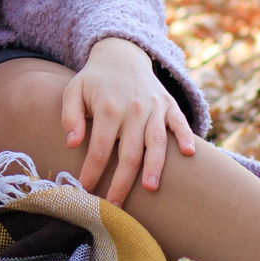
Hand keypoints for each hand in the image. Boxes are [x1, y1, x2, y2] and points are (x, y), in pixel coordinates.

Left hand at [60, 39, 198, 201]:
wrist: (122, 54)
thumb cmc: (94, 79)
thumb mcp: (73, 90)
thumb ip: (70, 116)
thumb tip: (72, 144)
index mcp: (108, 109)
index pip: (99, 148)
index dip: (93, 172)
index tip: (86, 191)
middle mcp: (133, 110)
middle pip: (129, 153)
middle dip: (122, 182)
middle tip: (115, 206)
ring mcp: (154, 108)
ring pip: (156, 142)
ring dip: (154, 166)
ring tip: (151, 188)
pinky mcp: (169, 105)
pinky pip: (179, 122)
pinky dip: (185, 137)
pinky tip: (189, 154)